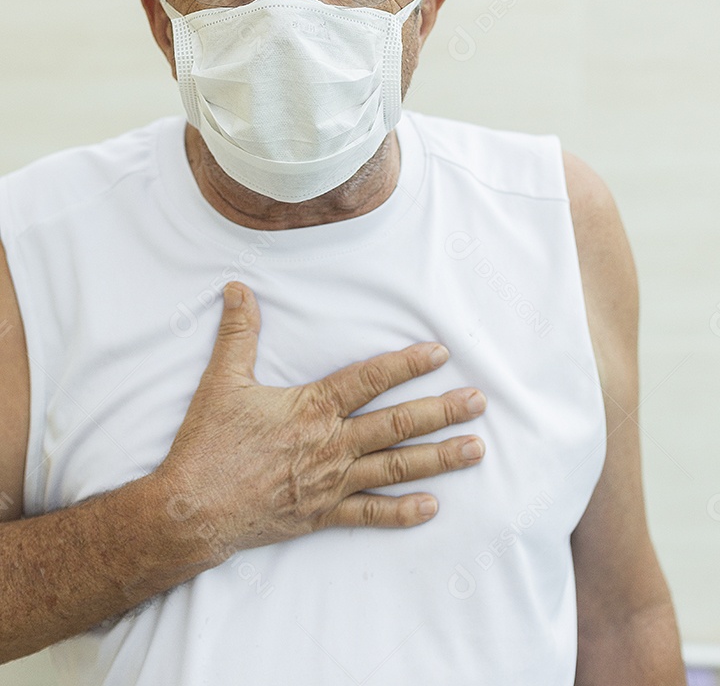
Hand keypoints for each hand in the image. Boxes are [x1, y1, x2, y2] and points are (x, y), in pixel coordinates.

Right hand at [156, 282, 486, 563]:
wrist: (192, 509)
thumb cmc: (208, 445)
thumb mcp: (221, 381)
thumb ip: (238, 333)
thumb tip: (238, 288)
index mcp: (312, 408)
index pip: (370, 379)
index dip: (407, 364)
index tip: (440, 354)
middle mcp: (331, 444)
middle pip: (397, 425)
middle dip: (442, 412)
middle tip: (479, 403)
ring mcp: (331, 483)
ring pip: (396, 468)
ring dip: (439, 458)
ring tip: (476, 450)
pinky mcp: (322, 514)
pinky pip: (370, 515)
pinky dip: (401, 512)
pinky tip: (431, 507)